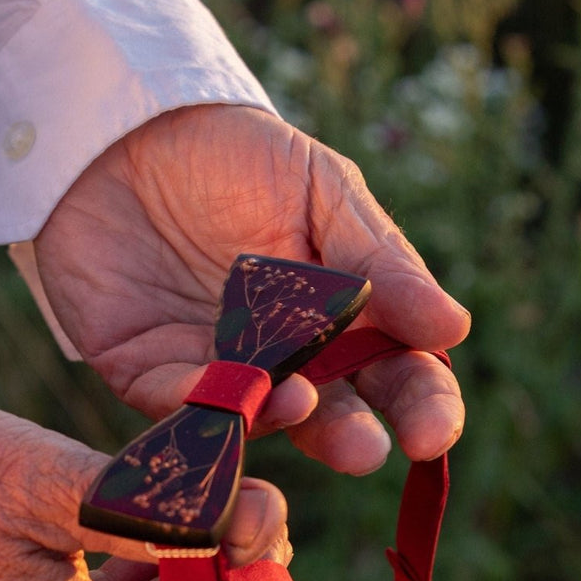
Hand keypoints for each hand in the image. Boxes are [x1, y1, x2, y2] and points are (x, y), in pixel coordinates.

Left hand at [35, 106, 468, 480]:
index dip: (423, 408)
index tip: (432, 432)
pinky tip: (218, 392)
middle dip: (350, 438)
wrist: (127, 129)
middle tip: (367, 451)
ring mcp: (216, 373)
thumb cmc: (239, 156)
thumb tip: (453, 328)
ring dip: (275, 422)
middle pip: (331, 417)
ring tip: (297, 405)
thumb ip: (380, 262)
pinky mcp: (144, 372)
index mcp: (348, 323)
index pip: (400, 377)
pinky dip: (194, 402)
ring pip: (251, 420)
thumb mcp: (322, 190)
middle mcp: (287, 363)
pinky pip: (170, 401)